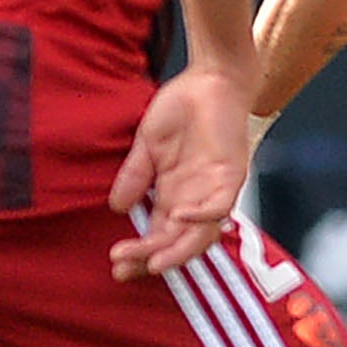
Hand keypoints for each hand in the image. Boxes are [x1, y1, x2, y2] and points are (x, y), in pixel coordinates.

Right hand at [108, 61, 255, 277]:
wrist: (211, 78)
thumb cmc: (183, 109)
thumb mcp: (148, 145)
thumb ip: (135, 175)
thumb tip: (116, 207)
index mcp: (176, 194)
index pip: (159, 235)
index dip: (140, 253)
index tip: (116, 265)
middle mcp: (196, 199)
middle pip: (177, 242)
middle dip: (151, 259)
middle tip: (124, 268)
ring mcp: (215, 189)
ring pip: (200, 233)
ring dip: (177, 249)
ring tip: (153, 261)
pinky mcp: (231, 174)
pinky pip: (219, 204)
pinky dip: (201, 216)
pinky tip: (178, 217)